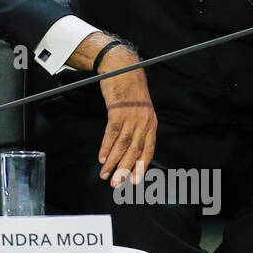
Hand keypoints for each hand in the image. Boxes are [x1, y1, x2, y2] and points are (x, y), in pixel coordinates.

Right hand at [69, 33, 156, 186]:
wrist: (122, 68)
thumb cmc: (129, 89)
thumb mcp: (139, 108)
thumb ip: (138, 126)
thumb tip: (130, 145)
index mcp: (152, 123)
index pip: (148, 150)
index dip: (141, 167)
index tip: (133, 181)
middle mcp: (144, 122)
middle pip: (134, 151)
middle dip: (124, 170)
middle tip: (116, 185)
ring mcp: (131, 117)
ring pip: (122, 146)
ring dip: (112, 162)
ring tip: (105, 175)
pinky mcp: (118, 111)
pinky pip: (112, 134)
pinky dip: (106, 148)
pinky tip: (101, 158)